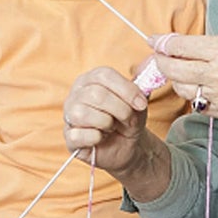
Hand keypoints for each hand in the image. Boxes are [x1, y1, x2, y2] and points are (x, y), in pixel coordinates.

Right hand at [62, 66, 170, 196]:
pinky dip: (96, 138)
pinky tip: (101, 139)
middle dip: (120, 110)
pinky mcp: (69, 138)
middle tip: (129, 119)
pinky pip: (78, 135)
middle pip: (96, 94)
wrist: (127, 146)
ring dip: (106, 123)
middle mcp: (76, 94)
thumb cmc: (129, 120)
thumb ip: (141, 86)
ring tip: (111, 128)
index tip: (142, 104)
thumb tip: (148, 71)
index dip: (126, 89)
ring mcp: (69, 116)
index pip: (104, 75)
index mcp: (90, 79)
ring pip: (83, 113)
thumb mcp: (138, 102)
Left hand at [153, 33, 217, 118]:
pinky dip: (192, 95)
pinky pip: (197, 105)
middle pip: (174, 69)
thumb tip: (183, 46)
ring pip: (183, 89)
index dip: (162, 42)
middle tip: (157, 57)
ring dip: (176, 80)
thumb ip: (211, 45)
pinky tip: (196, 86)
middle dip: (160, 62)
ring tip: (178, 71)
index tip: (154, 40)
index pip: (181, 46)